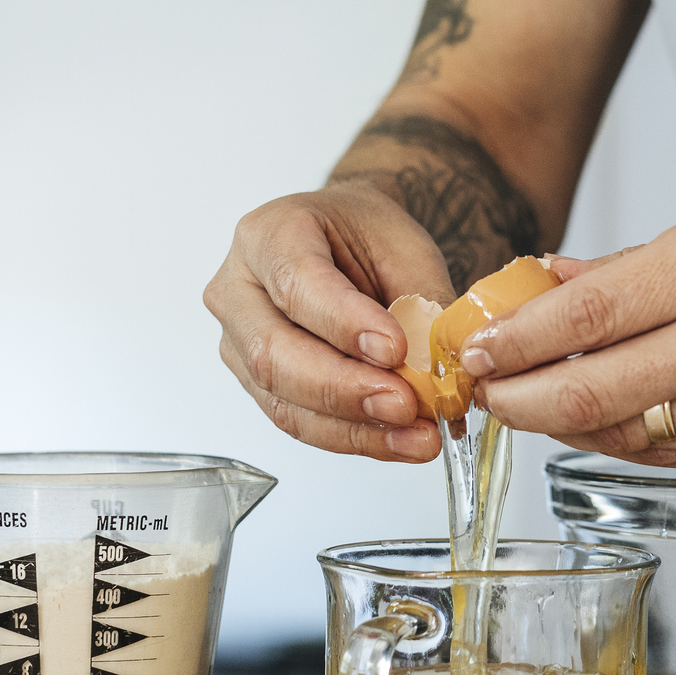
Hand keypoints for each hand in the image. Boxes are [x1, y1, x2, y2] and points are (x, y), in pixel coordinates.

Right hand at [204, 183, 454, 461]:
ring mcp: (239, 340)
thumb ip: (420, 304)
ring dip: (353, 427)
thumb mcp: (405, 249)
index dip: (344, 324)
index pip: (296, 284)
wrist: (345, 240)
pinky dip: (351, 437)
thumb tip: (437, 370)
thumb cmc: (365, 235)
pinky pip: (296, 421)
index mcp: (269, 234)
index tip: (395, 350)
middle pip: (273, 353)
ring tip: (414, 434)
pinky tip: (397, 439)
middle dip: (344, 389)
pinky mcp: (256, 383)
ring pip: (282, 398)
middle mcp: (238, 288)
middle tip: (405, 404)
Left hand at [459, 193, 675, 467]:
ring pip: (630, 432)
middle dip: (523, 401)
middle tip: (485, 396)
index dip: (517, 341)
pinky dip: (628, 441)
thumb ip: (636, 267)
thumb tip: (547, 282)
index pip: (588, 314)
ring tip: (534, 406)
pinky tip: (602, 423)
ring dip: (570, 424)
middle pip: (595, 389)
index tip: (477, 350)